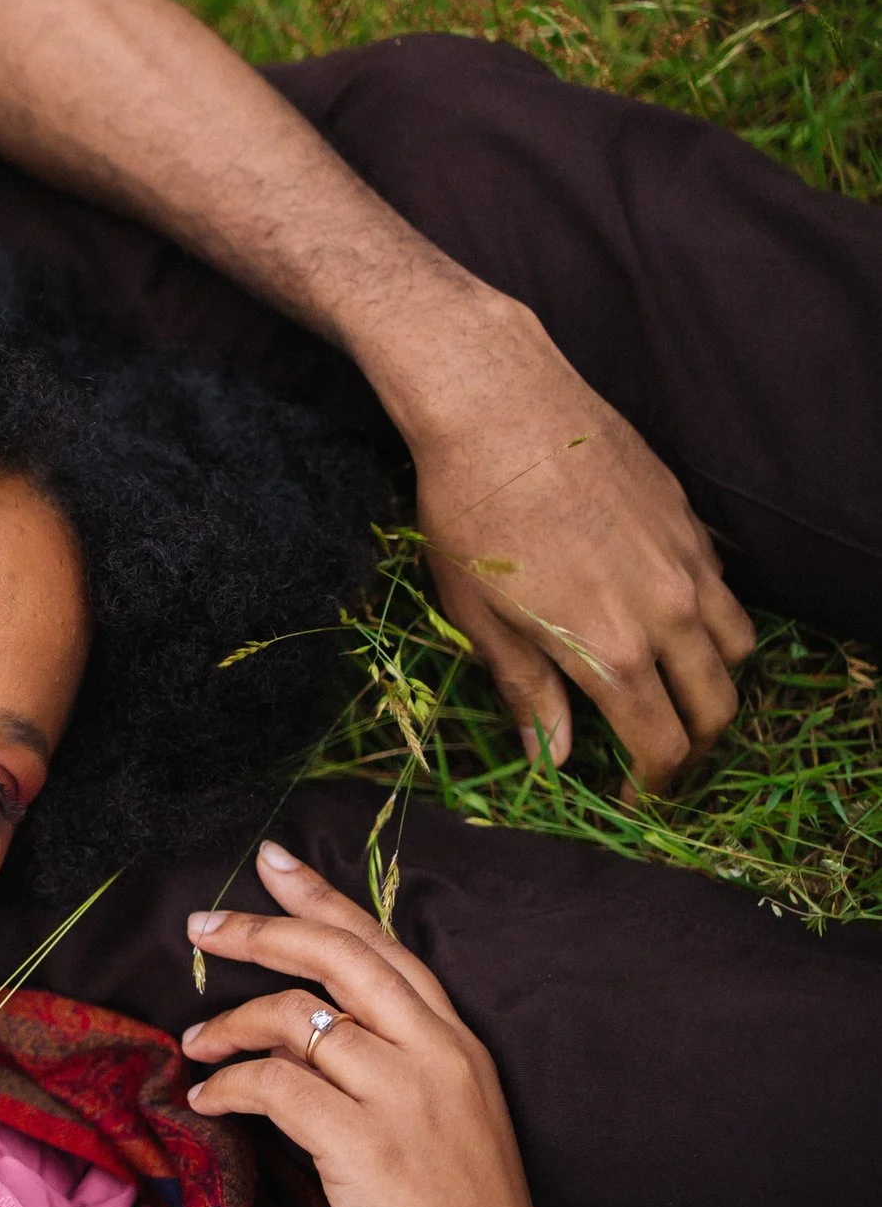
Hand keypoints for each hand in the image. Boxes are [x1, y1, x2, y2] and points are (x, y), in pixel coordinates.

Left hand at [182, 843, 564, 1206]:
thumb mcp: (447, 1128)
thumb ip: (397, 1069)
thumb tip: (309, 1029)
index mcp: (463, 1046)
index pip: (385, 946)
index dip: (325, 897)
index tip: (272, 859)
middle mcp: (440, 1056)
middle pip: (336, 956)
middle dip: (259, 928)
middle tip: (200, 924)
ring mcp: (405, 1098)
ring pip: (294, 1017)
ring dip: (227, 1024)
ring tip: (193, 1045)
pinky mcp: (366, 1144)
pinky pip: (274, 1084)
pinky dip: (227, 1087)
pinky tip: (206, 1103)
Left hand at [403, 318, 754, 792]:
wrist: (499, 407)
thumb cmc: (468, 514)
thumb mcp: (478, 616)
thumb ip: (527, 690)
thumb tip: (554, 760)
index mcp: (611, 650)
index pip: (662, 746)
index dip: (653, 787)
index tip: (633, 800)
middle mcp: (668, 613)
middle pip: (716, 708)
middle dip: (694, 748)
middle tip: (658, 759)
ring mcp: (689, 564)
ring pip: (738, 649)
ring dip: (715, 685)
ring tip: (673, 695)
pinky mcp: (691, 522)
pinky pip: (727, 591)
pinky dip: (711, 624)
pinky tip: (669, 623)